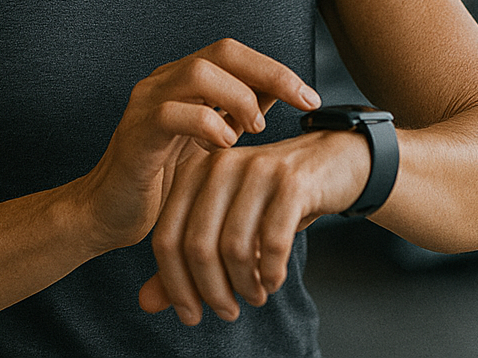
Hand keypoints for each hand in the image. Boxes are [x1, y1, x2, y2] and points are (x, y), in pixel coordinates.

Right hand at [74, 39, 321, 258]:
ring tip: (253, 130)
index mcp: (181, 80)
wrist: (107, 213)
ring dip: (238, 98)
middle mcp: (163, 82)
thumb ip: (237, 112)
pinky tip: (222, 148)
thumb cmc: (162, 180)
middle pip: (222, 51)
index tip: (310, 98)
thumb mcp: (209, 142)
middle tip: (301, 102)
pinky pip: (173, 114)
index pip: (234, 52)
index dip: (275, 68)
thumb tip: (277, 90)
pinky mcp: (136, 134)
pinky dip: (208, 126)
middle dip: (270, 73)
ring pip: (199, 73)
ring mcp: (145, 104)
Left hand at [137, 128, 370, 325]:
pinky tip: (273, 280)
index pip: (167, 238)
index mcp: (194, 172)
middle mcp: (219, 165)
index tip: (191, 316)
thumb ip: (185, 261)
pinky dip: (271, 272)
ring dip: (244, 285)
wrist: (332, 162)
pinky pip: (272, 241)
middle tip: (228, 312)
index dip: (175, 285)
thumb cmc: (272, 199)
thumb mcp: (226, 226)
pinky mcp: (291, 182)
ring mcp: (256, 170)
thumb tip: (145, 303)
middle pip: (197, 245)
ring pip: (234, 247)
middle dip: (212, 291)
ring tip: (254, 296)